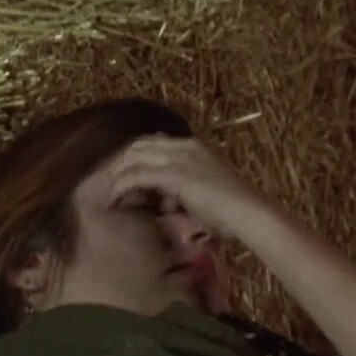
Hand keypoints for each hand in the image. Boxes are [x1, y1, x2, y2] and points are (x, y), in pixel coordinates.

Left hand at [103, 135, 271, 237]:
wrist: (248, 212)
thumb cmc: (231, 209)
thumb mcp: (204, 190)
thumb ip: (183, 188)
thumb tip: (165, 200)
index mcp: (193, 146)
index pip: (153, 142)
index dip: (134, 157)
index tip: (122, 175)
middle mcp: (184, 146)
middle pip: (138, 146)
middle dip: (120, 164)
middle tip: (107, 185)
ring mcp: (179, 158)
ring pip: (133, 158)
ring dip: (116, 176)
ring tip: (107, 194)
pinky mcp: (173, 174)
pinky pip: (136, 176)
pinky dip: (120, 188)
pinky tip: (113, 201)